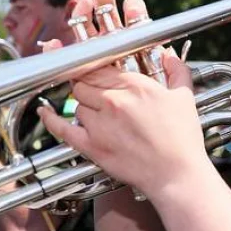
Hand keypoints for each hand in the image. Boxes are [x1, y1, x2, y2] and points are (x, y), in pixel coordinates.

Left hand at [38, 0, 209, 198]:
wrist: (177, 176)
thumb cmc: (183, 139)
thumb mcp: (185, 97)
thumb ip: (176, 70)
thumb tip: (169, 54)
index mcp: (133, 85)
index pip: (99, 61)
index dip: (90, 57)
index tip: (85, 55)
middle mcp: (112, 101)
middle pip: (83, 80)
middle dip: (86, 80)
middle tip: (92, 84)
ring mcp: (100, 124)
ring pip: (76, 102)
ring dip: (83, 103)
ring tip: (98, 111)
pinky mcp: (93, 147)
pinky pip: (63, 128)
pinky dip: (51, 119)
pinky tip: (45, 112)